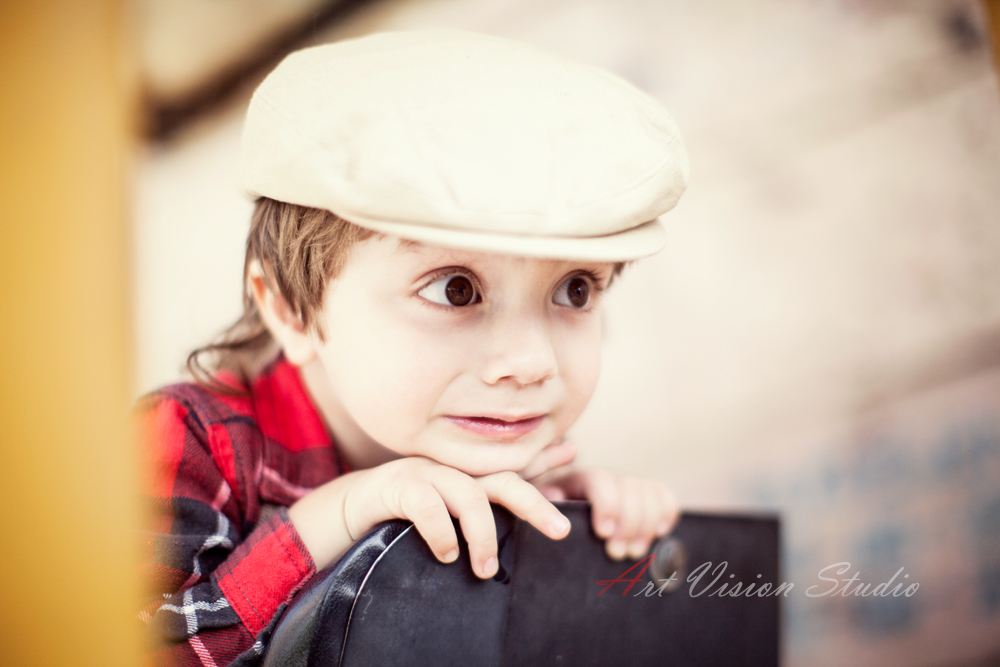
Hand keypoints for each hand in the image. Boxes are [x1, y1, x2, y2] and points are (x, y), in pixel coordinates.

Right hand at [288, 456, 570, 577]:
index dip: (543, 457)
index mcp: (464, 474)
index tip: (574, 450)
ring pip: (468, 494)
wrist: (346, 510)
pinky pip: (427, 505)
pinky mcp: (396, 487)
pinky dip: (441, 531)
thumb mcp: (446, 513)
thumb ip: (481, 514)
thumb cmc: (402, 516)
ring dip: (483, 535)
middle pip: (500, 477)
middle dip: (534, 501)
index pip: (510, 466)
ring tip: (485, 570)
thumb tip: (524, 526)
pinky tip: (447, 555)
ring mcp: (424, 473)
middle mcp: (449, 468)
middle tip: (560, 529)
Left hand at [528, 462, 679, 560]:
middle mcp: (606, 477)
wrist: (559, 515)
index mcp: (578, 478)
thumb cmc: (546, 518)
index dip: (607, 505)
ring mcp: (627, 484)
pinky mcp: (644, 495)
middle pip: (630, 488)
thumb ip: (540, 509)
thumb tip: (550, 517)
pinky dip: (666, 513)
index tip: (604, 533)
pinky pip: (665, 495)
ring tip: (634, 551)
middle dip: (629, 524)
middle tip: (618, 553)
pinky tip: (657, 533)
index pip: (600, 480)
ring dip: (647, 524)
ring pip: (650, 493)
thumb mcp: (535, 512)